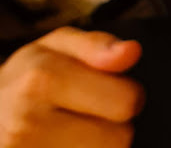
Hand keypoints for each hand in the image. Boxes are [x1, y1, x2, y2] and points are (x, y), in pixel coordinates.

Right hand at [0, 27, 142, 147]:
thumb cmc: (28, 77)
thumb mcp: (58, 47)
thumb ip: (97, 45)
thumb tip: (131, 51)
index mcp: (41, 81)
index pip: (125, 102)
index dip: (127, 94)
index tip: (111, 91)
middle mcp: (28, 124)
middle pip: (118, 139)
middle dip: (113, 125)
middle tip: (90, 114)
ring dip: (97, 147)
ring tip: (75, 132)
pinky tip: (66, 145)